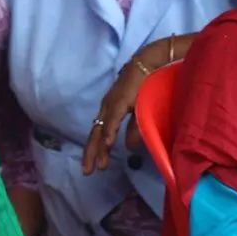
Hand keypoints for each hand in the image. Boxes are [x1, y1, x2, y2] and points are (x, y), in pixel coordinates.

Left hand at [81, 35, 185, 173]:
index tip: (92, 168)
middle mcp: (107, 108)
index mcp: (110, 110)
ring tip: (97, 165)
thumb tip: (128, 148)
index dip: (95, 151)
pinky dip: (110, 132)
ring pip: (101, 129)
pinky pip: (114, 119)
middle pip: (95, 134)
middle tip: (87, 172)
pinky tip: (108, 145)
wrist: (149, 63)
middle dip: (91, 154)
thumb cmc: (145, 85)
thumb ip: (134, 128)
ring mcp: (112, 103)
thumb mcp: (139, 111)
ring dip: (99, 148)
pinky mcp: (121, 99)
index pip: (99, 133)